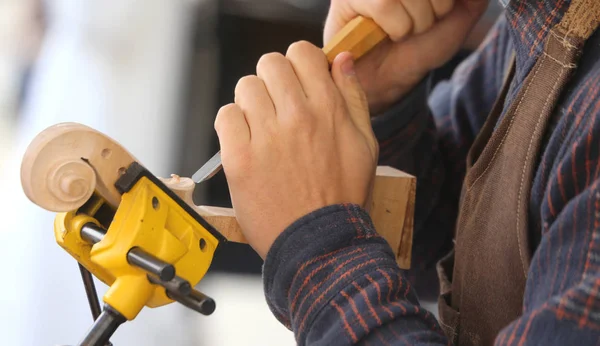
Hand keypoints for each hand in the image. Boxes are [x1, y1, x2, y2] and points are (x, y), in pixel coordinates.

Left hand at [215, 42, 377, 258]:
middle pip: (269, 64)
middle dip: (273, 80)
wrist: (320, 244)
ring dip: (253, 103)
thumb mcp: (366, 144)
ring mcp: (266, 137)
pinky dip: (232, 124)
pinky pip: (225, 116)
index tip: (298, 81)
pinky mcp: (240, 159)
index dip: (298, 63)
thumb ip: (353, 97)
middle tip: (278, 105)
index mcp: (328, 109)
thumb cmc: (344, 197)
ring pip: (245, 87)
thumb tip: (341, 61)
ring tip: (262, 129)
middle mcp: (297, 117)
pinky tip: (247, 142)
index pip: (301, 52)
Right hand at [325, 0, 488, 112]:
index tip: (439, 12)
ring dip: (414, 22)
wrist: (388, 77)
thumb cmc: (417, 47)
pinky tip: (387, 32)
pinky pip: (384, 4)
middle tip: (419, 24)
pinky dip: (395, 26)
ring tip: (402, 30)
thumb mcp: (456, 19)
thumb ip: (472, 0)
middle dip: (434, 11)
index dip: (444, 3)